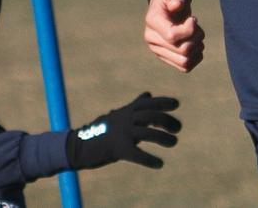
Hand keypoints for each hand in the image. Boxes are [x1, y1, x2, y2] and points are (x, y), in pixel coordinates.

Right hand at [65, 92, 180, 169]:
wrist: (79, 146)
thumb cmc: (103, 130)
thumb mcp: (120, 114)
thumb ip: (135, 105)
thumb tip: (149, 94)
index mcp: (126, 111)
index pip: (147, 102)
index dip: (163, 101)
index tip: (176, 104)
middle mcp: (124, 119)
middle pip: (150, 116)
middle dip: (166, 120)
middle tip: (177, 129)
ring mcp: (121, 134)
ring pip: (147, 133)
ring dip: (163, 138)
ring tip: (174, 142)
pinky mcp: (118, 150)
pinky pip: (136, 154)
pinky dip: (149, 159)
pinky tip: (159, 164)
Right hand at [144, 0, 204, 72]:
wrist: (170, 1)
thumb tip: (176, 5)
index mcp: (152, 21)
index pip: (172, 36)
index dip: (189, 30)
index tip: (194, 19)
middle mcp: (152, 38)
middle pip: (182, 50)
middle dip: (196, 38)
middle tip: (197, 26)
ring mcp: (158, 49)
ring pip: (184, 62)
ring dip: (197, 48)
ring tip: (197, 35)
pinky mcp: (167, 57)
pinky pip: (185, 67)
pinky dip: (196, 57)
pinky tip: (197, 44)